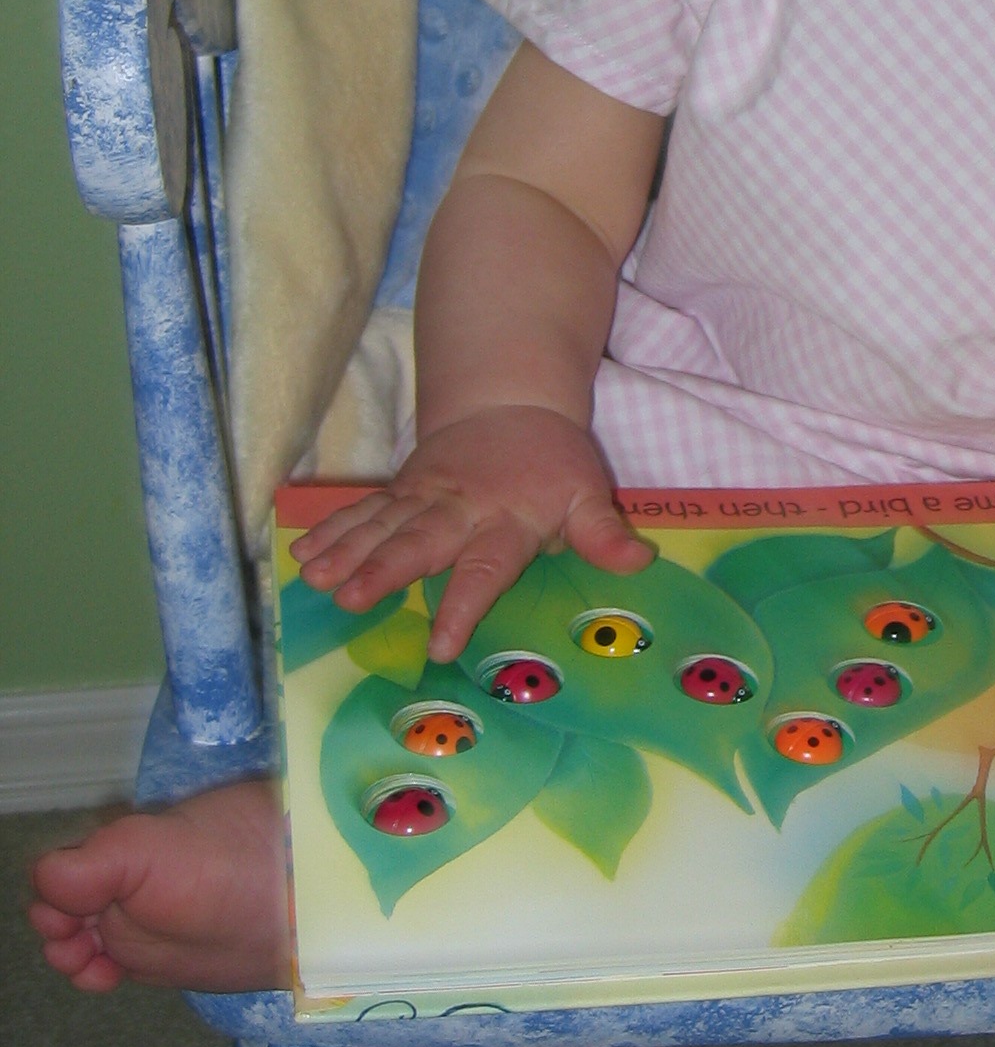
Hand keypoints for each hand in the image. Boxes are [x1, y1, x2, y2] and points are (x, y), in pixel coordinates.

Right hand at [289, 405, 646, 660]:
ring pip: (383, 526)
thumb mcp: (588, 493)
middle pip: (419, 542)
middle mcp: (459, 510)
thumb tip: (638, 563)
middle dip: (384, 569)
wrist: (511, 402)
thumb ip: (604, 533)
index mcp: (506, 520)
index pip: (485, 568)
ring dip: (348, 552)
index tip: (442, 645)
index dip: (464, 605)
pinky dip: (334, 530)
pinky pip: (364, 512)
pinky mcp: (401, 490)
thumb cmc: (553, 463)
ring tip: (316, 579)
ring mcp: (424, 498)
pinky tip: (304, 555)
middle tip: (350, 597)